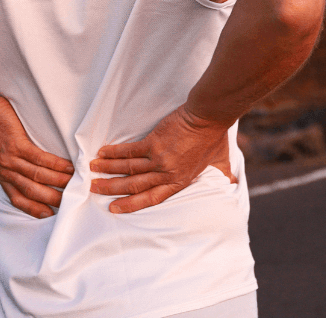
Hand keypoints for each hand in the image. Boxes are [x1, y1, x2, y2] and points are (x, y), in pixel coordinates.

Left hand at [0, 93, 73, 218]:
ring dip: (59, 182)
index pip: (18, 199)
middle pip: (32, 192)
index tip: (50, 216)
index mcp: (2, 175)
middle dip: (53, 199)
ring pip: (38, 176)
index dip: (34, 209)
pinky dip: (56, 164)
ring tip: (75, 184)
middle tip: (71, 203)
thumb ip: (13, 166)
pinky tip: (69, 167)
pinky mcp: (17, 144)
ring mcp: (11, 158)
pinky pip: (39, 158)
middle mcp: (6, 171)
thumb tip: (33, 173)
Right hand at [89, 105, 234, 213]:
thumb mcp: (220, 163)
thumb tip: (232, 184)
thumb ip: (222, 176)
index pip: (151, 198)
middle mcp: (166, 173)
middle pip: (134, 186)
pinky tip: (102, 153)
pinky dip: (114, 153)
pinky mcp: (153, 142)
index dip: (131, 205)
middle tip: (95, 190)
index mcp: (179, 181)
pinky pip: (129, 151)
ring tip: (92, 171)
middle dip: (112, 189)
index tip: (114, 208)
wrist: (209, 117)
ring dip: (108, 171)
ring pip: (128, 169)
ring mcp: (158, 158)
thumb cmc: (214, 138)